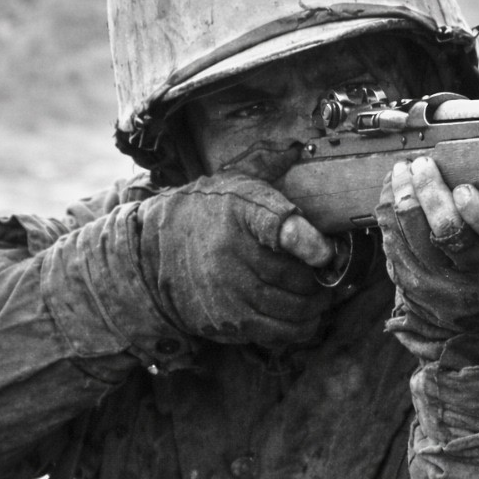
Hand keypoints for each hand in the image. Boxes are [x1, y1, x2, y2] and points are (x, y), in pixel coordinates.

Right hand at [137, 144, 334, 347]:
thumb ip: (268, 163)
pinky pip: (280, 333)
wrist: (150, 251)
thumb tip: (297, 146)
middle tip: (328, 272)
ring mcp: (228, 291)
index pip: (282, 227)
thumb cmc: (206, 212)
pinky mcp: (226, 321)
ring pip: (294, 309)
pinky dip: (301, 326)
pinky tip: (301, 312)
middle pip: (298, 278)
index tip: (326, 251)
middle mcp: (233, 253)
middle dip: (322, 278)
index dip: (310, 242)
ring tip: (317, 292)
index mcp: (241, 209)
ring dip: (315, 304)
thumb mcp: (232, 179)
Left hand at [377, 156, 478, 363]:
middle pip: (450, 235)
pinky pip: (395, 252)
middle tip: (423, 165)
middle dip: (431, 194)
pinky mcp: (418, 292)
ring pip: (414, 242)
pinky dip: (389, 220)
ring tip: (401, 171)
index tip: (465, 189)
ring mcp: (446, 291)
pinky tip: (390, 195)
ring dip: (403, 200)